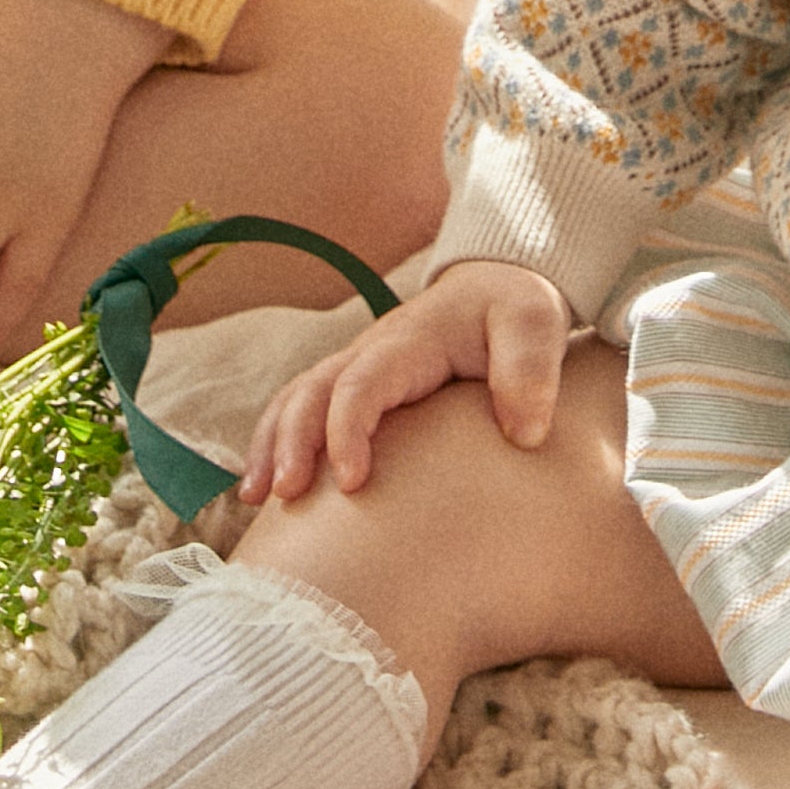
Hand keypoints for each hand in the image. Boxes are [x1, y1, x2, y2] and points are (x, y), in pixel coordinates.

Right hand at [244, 259, 571, 506]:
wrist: (498, 289)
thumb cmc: (515, 310)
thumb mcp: (535, 324)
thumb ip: (530, 371)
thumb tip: (524, 435)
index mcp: (409, 341)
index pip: (362, 384)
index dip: (347, 430)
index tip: (351, 484)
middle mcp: (370, 353)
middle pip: (311, 391)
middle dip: (291, 442)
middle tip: (286, 496)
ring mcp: (357, 370)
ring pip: (295, 401)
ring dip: (270, 445)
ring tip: (254, 499)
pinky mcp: (356, 390)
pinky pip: (303, 412)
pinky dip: (277, 445)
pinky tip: (268, 492)